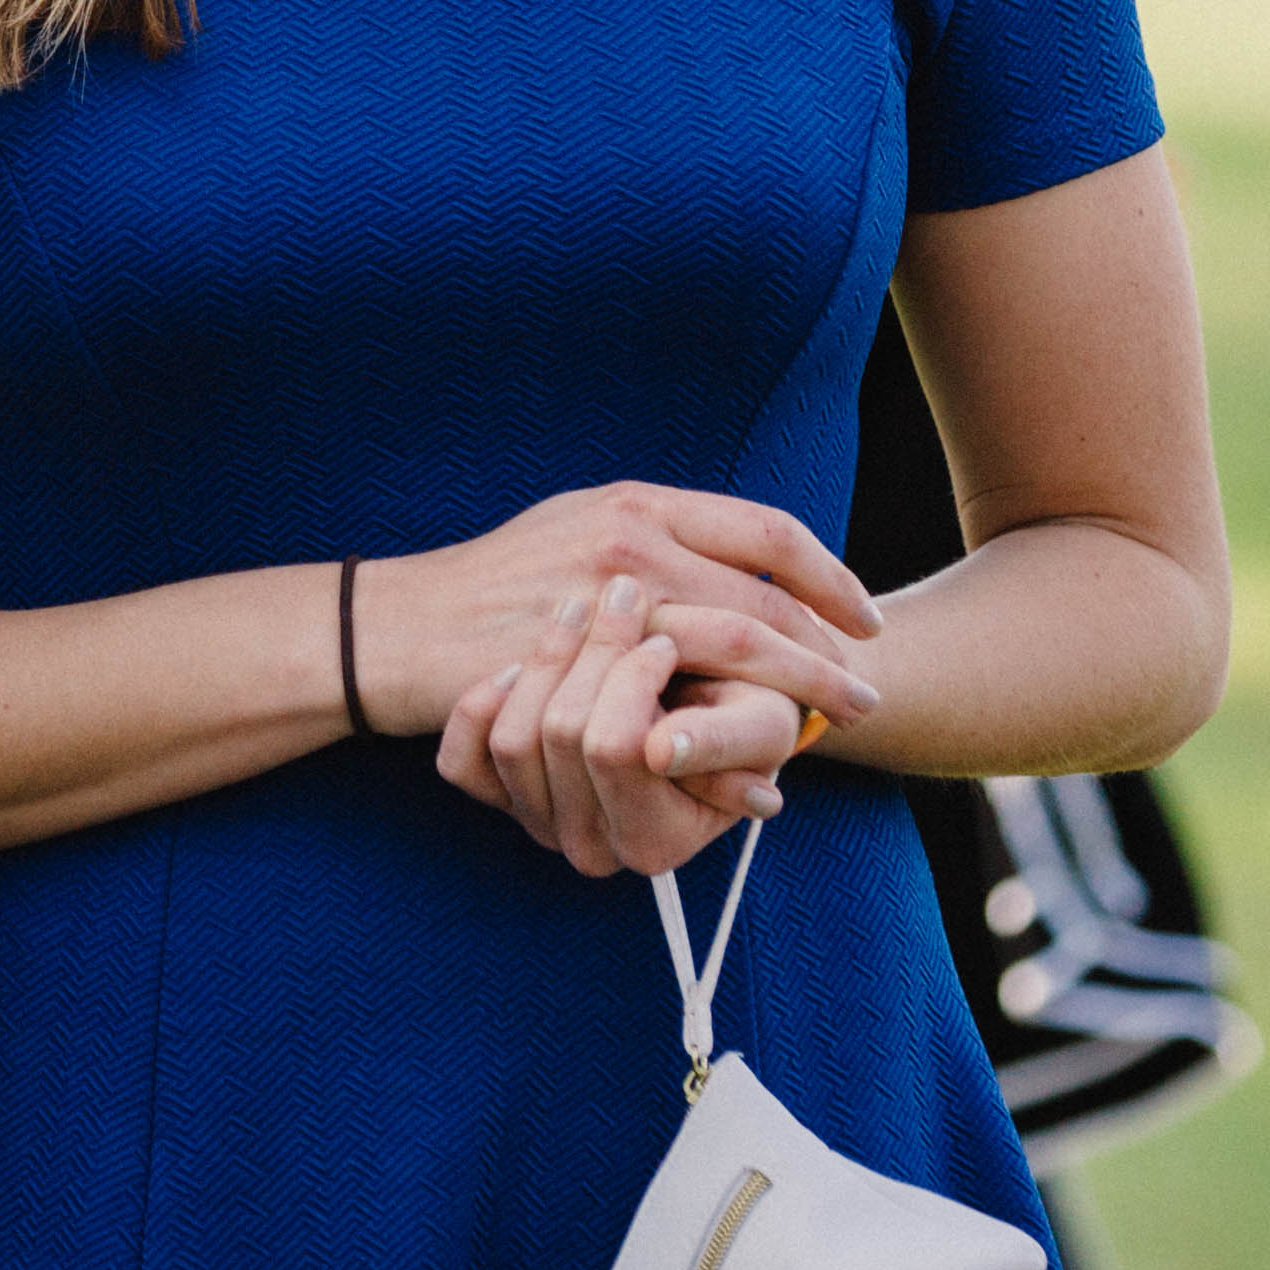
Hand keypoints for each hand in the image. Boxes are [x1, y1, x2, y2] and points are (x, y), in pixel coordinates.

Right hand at [350, 483, 877, 750]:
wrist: (402, 628)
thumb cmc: (493, 583)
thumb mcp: (576, 528)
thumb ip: (653, 539)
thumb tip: (728, 557)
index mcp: (639, 506)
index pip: (766, 532)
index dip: (828, 577)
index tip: (863, 617)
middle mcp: (631, 543)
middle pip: (765, 598)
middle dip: (827, 651)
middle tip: (867, 690)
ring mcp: (605, 606)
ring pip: (736, 651)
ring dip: (795, 694)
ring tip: (834, 728)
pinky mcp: (583, 671)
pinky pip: (680, 708)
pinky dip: (730, 739)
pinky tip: (758, 764)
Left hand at [437, 578, 813, 875]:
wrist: (706, 721)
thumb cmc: (744, 720)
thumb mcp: (762, 724)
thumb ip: (727, 740)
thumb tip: (664, 750)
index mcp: (656, 843)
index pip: (616, 748)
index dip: (636, 679)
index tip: (665, 636)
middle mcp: (591, 849)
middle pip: (561, 736)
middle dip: (594, 654)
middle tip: (624, 596)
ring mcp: (539, 825)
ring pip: (513, 740)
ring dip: (546, 658)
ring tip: (582, 608)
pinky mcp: (499, 799)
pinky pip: (462, 759)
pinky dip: (483, 703)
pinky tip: (522, 660)